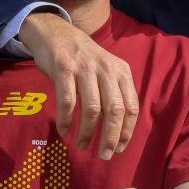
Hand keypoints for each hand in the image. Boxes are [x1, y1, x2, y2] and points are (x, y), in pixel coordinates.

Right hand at [19, 13, 138, 158]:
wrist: (56, 32)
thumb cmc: (83, 58)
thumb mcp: (105, 69)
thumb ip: (114, 92)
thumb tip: (118, 130)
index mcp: (121, 71)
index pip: (131, 107)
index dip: (127, 131)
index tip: (120, 148)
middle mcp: (106, 69)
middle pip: (115, 111)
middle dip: (110, 138)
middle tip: (104, 155)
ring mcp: (85, 68)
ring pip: (92, 109)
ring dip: (87, 133)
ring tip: (82, 146)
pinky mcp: (64, 68)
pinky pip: (67, 101)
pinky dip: (66, 120)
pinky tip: (65, 131)